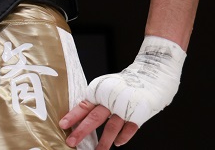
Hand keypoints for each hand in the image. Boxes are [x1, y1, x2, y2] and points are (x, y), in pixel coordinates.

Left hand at [59, 36, 185, 148]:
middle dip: (82, 131)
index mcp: (100, 91)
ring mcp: (125, 107)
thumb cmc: (125, 82)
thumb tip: (80, 116)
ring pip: (112, 127)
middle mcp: (111, 99)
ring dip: (104, 141)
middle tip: (72, 142)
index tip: (62, 125)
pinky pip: (130, 128)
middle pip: (94, 118)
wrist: (151, 73)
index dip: (73, 116)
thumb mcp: (107, 86)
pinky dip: (124, 137)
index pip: (83, 105)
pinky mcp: (139, 113)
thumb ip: (96, 100)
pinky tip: (118, 144)